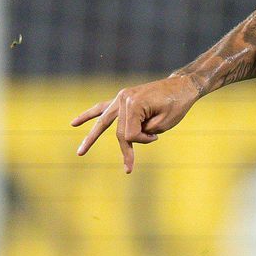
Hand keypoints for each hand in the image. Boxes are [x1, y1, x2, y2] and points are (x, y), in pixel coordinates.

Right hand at [72, 75, 204, 172]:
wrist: (181, 86)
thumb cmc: (176, 104)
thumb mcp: (164, 123)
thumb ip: (144, 132)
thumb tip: (130, 136)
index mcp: (134, 103)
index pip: (129, 133)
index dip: (143, 140)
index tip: (156, 136)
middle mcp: (123, 99)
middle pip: (118, 131)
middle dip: (126, 149)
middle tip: (128, 169)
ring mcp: (121, 97)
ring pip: (102, 120)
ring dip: (91, 137)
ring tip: (80, 152)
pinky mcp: (123, 98)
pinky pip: (102, 108)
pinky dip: (89, 115)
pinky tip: (74, 123)